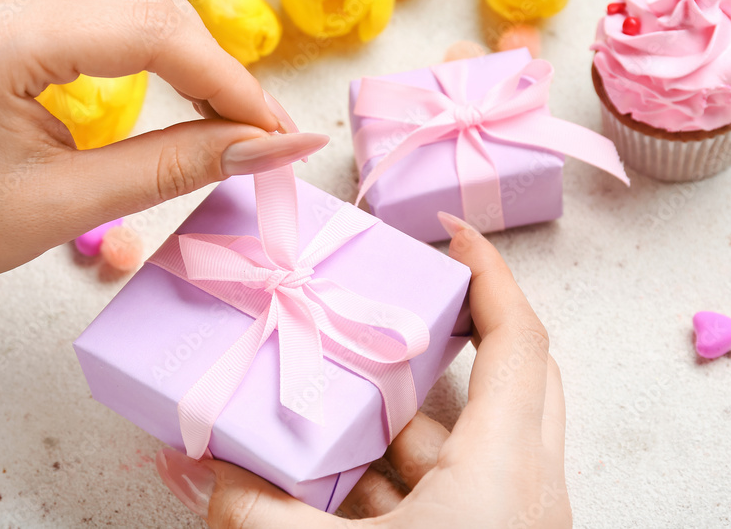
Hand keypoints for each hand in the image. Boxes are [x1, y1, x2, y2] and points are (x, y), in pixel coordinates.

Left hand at [0, 0, 327, 322]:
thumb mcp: (68, 206)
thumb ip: (175, 166)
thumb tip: (268, 148)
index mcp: (1, 38)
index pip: (149, 32)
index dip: (228, 80)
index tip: (277, 130)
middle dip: (213, 63)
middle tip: (257, 129)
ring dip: (186, 46)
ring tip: (223, 111)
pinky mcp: (3, 12)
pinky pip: (97, 6)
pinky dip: (149, 42)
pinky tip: (173, 84)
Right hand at [155, 215, 570, 527]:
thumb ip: (262, 519)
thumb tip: (211, 483)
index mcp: (507, 472)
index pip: (518, 340)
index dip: (489, 274)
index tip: (447, 232)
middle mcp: (519, 489)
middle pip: (504, 380)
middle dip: (441, 339)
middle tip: (385, 306)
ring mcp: (500, 523)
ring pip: (454, 447)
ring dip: (388, 424)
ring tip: (317, 398)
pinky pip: (433, 496)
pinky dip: (380, 483)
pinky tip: (317, 484)